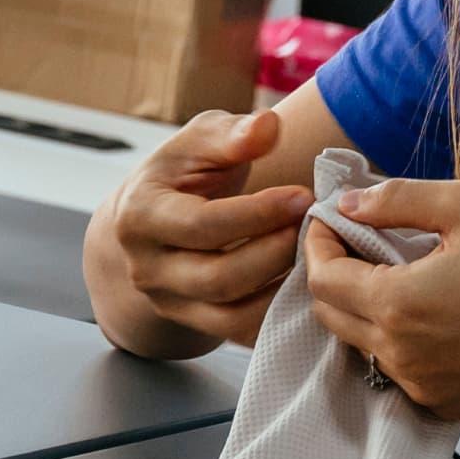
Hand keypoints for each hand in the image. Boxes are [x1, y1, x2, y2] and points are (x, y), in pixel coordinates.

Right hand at [102, 110, 314, 344]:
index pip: (202, 225)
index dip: (258, 213)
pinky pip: (244, 332)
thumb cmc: (185, 172)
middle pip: (219, 278)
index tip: (304, 196)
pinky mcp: (197, 323)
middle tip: (317, 227)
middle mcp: (147, 268)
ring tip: (319, 254)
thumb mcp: (201, 141)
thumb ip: (232, 134)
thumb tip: (267, 126)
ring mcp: (170, 302)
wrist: (159, 217)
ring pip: (233, 313)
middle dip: (277, 252)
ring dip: (284, 286)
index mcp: (140, 216)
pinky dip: (282, 313)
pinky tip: (311, 284)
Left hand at [303, 177, 459, 420]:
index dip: (318, 243)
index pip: (321, 277)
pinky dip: (401, 342)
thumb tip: (347, 204)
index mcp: (397, 302)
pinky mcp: (441, 403)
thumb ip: (397, 198)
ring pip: (361, 344)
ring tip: (405, 278)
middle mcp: (397, 352)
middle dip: (334, 275)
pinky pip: (398, 370)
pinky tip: (439, 316)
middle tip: (361, 245)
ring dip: (367, 309)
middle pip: (330, 314)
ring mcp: (418, 384)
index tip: (332, 221)